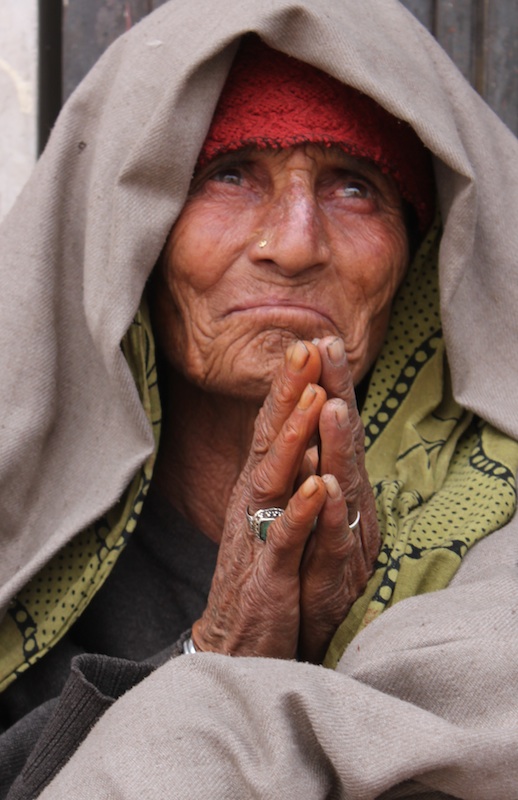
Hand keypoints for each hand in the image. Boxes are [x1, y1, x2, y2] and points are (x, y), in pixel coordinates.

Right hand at [192, 338, 379, 662]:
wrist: (235, 646)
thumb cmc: (261, 577)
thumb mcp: (271, 520)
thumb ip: (284, 479)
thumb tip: (305, 435)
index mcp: (259, 491)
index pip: (274, 431)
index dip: (289, 390)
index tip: (309, 345)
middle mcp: (254, 506)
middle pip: (270, 442)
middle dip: (288, 395)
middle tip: (305, 348)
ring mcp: (258, 539)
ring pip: (274, 481)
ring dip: (293, 440)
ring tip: (311, 400)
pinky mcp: (268, 578)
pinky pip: (285, 540)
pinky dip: (300, 511)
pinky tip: (316, 485)